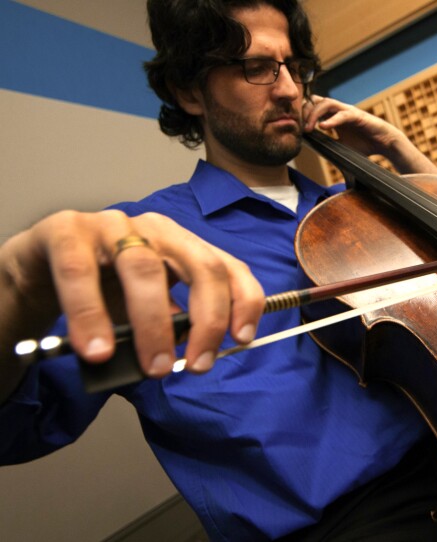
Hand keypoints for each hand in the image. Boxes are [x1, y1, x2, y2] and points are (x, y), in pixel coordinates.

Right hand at [0, 210, 264, 392]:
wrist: (37, 270)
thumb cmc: (101, 289)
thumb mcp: (146, 308)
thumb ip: (171, 322)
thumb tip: (187, 354)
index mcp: (184, 246)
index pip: (229, 267)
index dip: (244, 301)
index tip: (242, 338)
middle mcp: (156, 229)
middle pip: (200, 267)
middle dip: (206, 320)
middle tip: (197, 365)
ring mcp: (112, 225)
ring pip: (143, 268)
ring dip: (153, 324)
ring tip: (152, 366)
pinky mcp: (65, 232)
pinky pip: (80, 273)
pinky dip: (90, 315)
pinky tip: (97, 349)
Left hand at [302, 95, 436, 174]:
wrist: (384, 144)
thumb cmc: (364, 146)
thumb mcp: (341, 148)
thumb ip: (328, 147)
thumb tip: (314, 155)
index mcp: (332, 116)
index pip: (313, 107)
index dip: (303, 114)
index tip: (296, 128)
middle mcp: (338, 111)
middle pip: (315, 101)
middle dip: (305, 111)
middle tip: (299, 127)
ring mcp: (347, 111)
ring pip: (326, 103)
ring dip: (315, 114)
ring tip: (310, 128)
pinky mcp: (357, 115)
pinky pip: (342, 114)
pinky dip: (331, 120)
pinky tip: (323, 127)